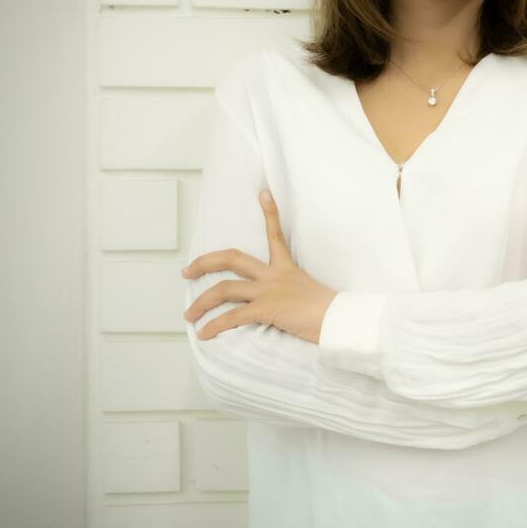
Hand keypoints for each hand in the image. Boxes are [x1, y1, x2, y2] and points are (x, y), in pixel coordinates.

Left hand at [182, 189, 337, 343]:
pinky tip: (204, 333)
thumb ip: (293, 294)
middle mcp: (274, 276)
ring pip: (225, 289)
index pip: (276, 235)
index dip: (269, 213)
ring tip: (189, 314)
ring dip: (201, 302)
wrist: (339, 320)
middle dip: (205, 263)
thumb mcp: (311, 294)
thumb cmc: (330, 312)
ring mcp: (269, 291)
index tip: (262, 194)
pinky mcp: (266, 309)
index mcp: (287, 268)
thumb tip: (285, 306)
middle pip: (233, 258)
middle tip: (187, 271)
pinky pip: (232, 316)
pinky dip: (214, 326)